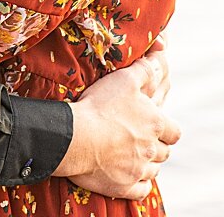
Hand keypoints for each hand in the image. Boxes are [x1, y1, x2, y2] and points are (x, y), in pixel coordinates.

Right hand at [57, 42, 178, 198]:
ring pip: (153, 170)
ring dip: (146, 164)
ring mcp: (139, 169)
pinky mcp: (125, 186)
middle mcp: (151, 149)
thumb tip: (159, 59)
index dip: (165, 129)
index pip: (174, 131)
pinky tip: (128, 175)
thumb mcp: (123, 80)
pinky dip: (137, 184)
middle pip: (164, 152)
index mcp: (155, 124)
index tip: (154, 126)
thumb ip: (144, 71)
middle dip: (155, 147)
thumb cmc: (99, 106)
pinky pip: (140, 190)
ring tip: (129, 155)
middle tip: (137, 140)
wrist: (75, 137)